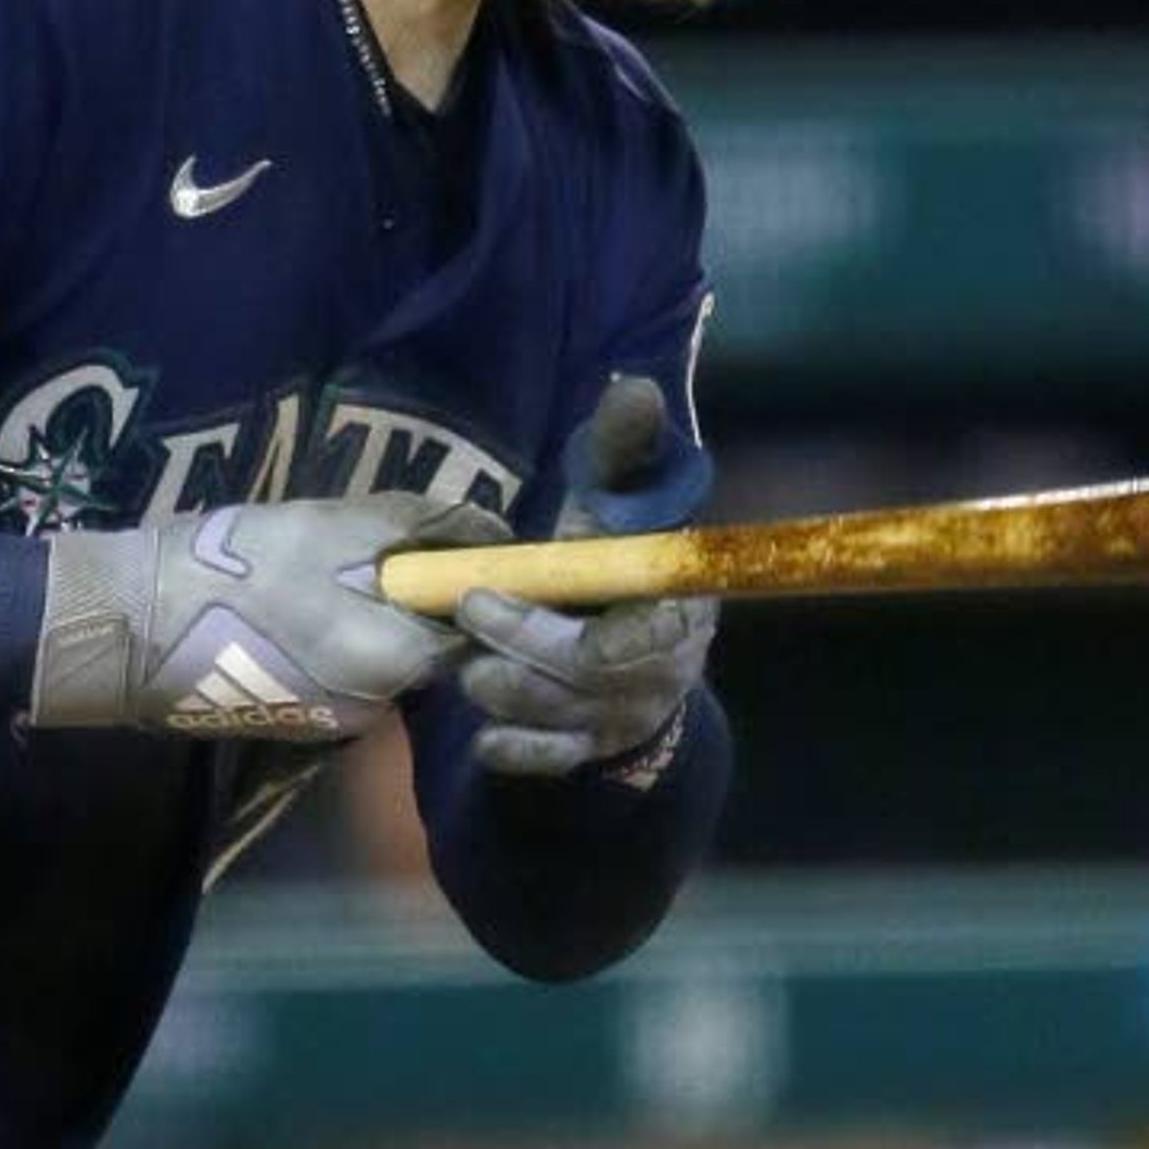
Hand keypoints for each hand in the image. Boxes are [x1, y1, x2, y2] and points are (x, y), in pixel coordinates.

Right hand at [28, 495, 509, 742]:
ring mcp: (334, 722)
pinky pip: (341, 674)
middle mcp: (379, 708)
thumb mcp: (337, 525)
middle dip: (415, 599)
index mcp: (398, 662)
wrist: (130, 627)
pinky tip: (292, 605)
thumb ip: (422, 526)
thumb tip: (492, 531)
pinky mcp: (295, 722)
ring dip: (372, 618)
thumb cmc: (239, 567)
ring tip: (323, 569)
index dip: (474, 584)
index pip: (477, 630)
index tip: (455, 546)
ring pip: (383, 660)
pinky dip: (335, 639)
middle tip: (373, 547)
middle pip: (430, 648)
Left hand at [458, 374, 717, 780]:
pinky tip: (483, 732)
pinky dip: (512, 748)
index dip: (599, 626)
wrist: (638, 644)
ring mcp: (628, 716)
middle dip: (525, 643)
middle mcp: (664, 671)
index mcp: (681, 607)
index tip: (521, 594)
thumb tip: (635, 387)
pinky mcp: (593, 750)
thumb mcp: (624, 501)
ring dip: (507, 689)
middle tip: (471, 611)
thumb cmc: (619, 558)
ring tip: (467, 666)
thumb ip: (626, 450)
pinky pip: (550, 761)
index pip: (650, 632)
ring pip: (560, 715)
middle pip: (590, 674)